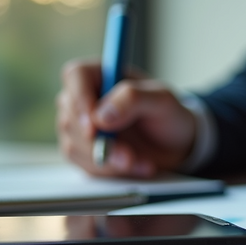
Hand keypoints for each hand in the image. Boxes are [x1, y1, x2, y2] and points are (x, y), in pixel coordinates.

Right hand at [56, 58, 196, 177]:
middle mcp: (85, 97)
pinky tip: (135, 166)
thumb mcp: (162, 101)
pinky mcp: (82, 150)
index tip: (94, 126)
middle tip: (128, 155)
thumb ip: (133, 99)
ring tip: (140, 161)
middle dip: (100, 142)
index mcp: (101, 74)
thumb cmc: (168, 115)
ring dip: (109, 160)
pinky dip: (111, 170)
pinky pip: (84, 164)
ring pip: (74, 145)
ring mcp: (80, 125)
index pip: (75, 75)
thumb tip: (101, 116)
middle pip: (71, 117)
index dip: (80, 99)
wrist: (174, 145)